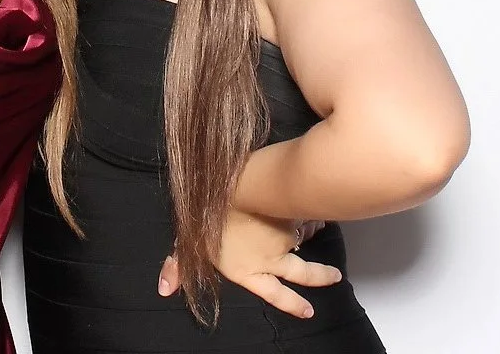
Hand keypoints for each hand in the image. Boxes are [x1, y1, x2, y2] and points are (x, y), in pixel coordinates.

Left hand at [156, 209, 340, 318]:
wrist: (237, 188)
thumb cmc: (208, 216)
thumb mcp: (188, 243)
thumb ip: (177, 266)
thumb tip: (164, 288)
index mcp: (249, 271)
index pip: (276, 294)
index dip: (293, 304)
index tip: (308, 311)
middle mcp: (273, 259)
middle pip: (305, 274)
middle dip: (322, 277)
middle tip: (335, 276)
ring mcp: (288, 238)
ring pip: (305, 237)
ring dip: (310, 231)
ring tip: (315, 226)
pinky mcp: (296, 216)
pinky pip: (306, 215)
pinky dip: (309, 212)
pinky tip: (308, 203)